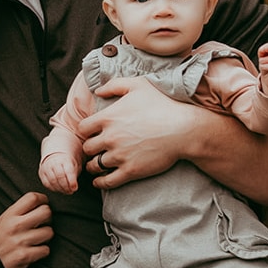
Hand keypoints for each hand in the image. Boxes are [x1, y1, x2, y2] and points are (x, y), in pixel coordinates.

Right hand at [0, 192, 53, 267]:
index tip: (43, 204)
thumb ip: (19, 212)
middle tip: (42, 223)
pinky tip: (34, 251)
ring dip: (46, 237)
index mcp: (10, 215)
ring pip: (49, 232)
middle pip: (45, 212)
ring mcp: (21, 241)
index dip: (42, 199)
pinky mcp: (25, 256)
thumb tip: (40, 204)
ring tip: (37, 239)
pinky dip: (42, 251)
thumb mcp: (3, 220)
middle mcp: (16, 226)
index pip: (32, 198)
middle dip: (48, 218)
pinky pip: (45, 250)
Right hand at [38, 151, 80, 193]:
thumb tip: (73, 187)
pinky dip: (54, 189)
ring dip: (60, 189)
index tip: (74, 188)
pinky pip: (47, 184)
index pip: (68, 170)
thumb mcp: (74, 166)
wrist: (56, 158)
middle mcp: (54, 162)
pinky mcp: (41, 173)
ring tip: (66, 191)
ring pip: (52, 181)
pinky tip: (59, 189)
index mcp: (65, 159)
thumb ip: (74, 176)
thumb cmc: (66, 164)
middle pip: (59, 176)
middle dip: (66, 186)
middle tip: (70, 191)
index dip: (72, 181)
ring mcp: (46, 167)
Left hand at [77, 77, 201, 188]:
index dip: (86, 132)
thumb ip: (115, 85)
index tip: (92, 134)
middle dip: (90, 149)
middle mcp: (110, 137)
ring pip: (95, 165)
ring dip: (94, 165)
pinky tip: (99, 180)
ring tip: (97, 165)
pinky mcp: (130, 171)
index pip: (83, 128)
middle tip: (95, 150)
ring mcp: (119, 156)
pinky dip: (100, 182)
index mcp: (108, 117)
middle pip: (87, 148)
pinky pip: (107, 181)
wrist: (184, 129)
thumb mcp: (138, 85)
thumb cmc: (163, 105)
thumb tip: (98, 91)